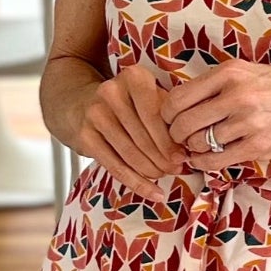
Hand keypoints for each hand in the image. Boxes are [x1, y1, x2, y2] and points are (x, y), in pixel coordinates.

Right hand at [75, 65, 191, 198]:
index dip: (170, 140)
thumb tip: (190, 146)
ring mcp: (95, 114)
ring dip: (152, 171)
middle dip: (164, 158)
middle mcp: (111, 92)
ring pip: (131, 154)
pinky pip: (116, 167)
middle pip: (143, 137)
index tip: (183, 156)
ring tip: (164, 176)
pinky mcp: (84, 136)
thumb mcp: (149, 96)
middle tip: (177, 170)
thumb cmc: (127, 103)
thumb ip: (168, 114)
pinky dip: (137, 183)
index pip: (155, 115)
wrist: (80, 104)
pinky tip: (153, 193)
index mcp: (134, 77)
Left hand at [159, 56, 270, 171]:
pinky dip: (202, 162)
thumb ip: (209, 85)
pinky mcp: (256, 146)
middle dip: (176, 134)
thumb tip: (172, 106)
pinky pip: (215, 161)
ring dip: (192, 147)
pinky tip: (203, 157)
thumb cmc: (266, 87)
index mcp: (228, 74)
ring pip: (198, 143)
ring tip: (198, 143)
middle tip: (180, 135)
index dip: (166, 113)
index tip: (168, 118)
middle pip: (185, 123)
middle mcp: (238, 97)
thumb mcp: (238, 72)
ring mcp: (248, 123)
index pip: (179, 98)